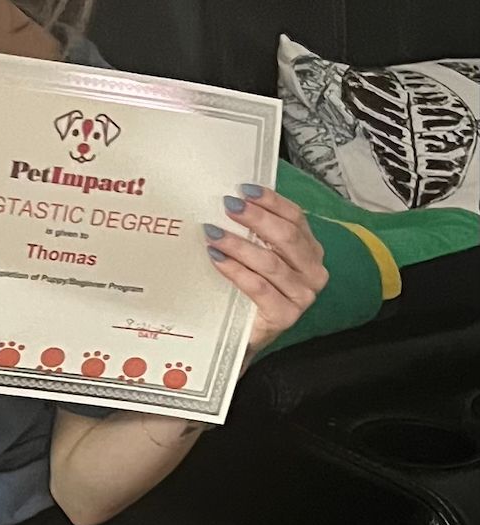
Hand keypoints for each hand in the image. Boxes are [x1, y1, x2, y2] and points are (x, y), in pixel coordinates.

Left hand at [204, 183, 327, 354]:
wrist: (242, 335)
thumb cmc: (250, 290)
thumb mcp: (257, 256)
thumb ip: (255, 233)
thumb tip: (232, 199)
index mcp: (310, 250)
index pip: (295, 218)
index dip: (271, 202)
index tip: (244, 189)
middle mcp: (313, 271)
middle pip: (286, 237)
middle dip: (255, 218)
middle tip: (228, 205)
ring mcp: (303, 295)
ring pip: (270, 262)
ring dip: (239, 244)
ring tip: (212, 233)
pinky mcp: (286, 316)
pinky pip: (259, 287)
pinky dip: (236, 271)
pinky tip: (217, 259)